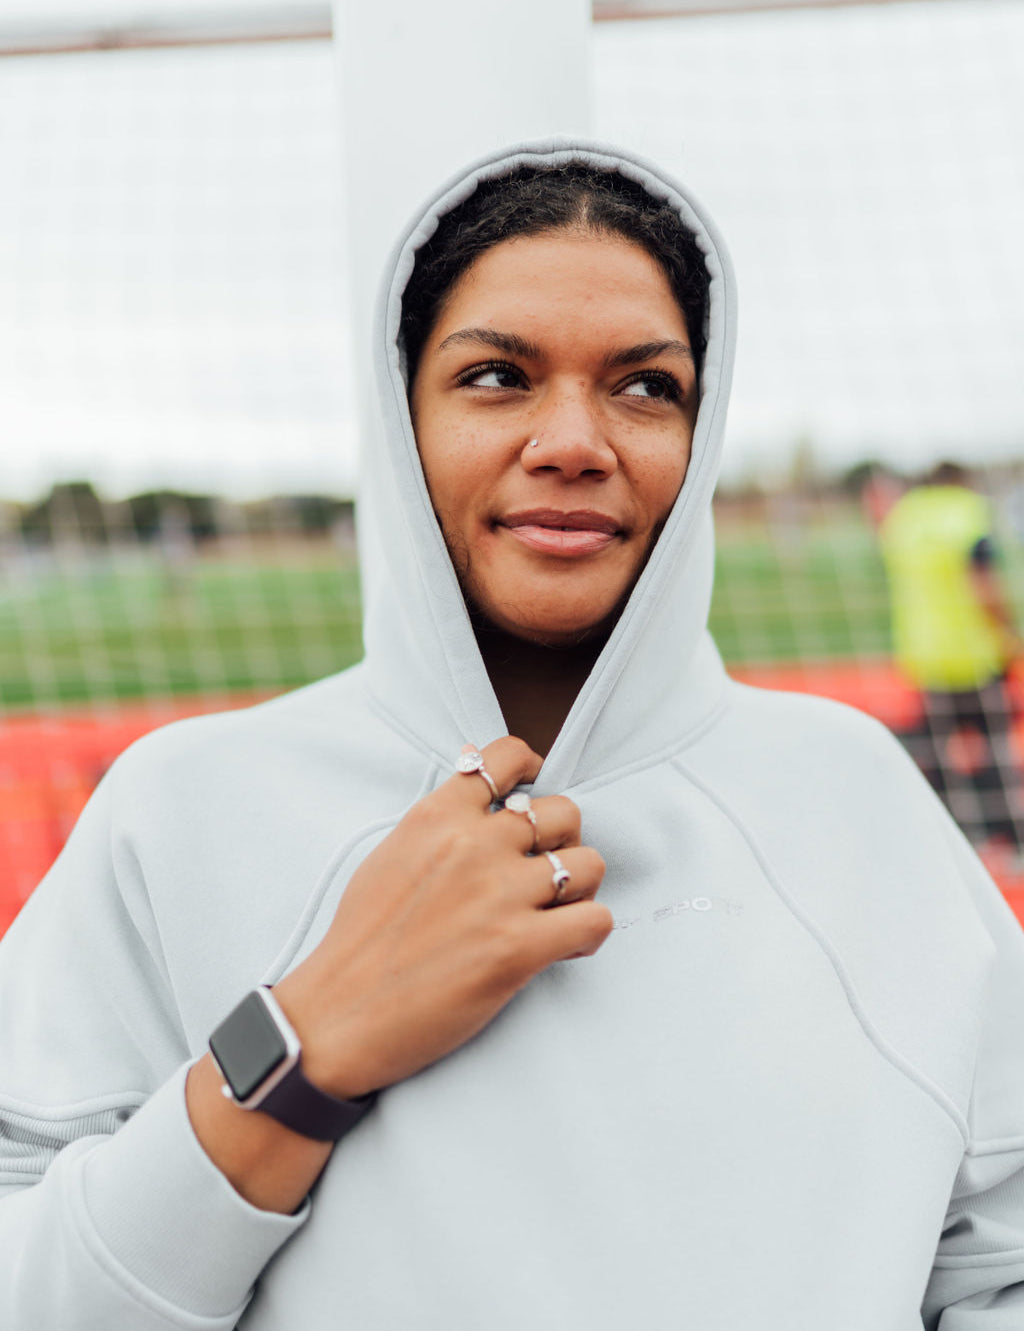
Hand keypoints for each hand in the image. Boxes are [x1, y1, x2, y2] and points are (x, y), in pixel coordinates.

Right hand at [274, 736, 610, 1098]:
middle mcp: (473, 846)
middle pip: (563, 813)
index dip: (531, 772)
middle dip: (562, 840)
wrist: (339, 1014)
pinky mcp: (519, 947)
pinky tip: (564, 946)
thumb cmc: (360, 942)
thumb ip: (438, 823)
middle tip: (544, 870)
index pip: (505, 758)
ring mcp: (499, 895)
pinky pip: (595, 920)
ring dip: (581, 888)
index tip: (533, 793)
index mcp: (436, 817)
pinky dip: (588, 933)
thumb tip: (475, 791)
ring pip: (588, 864)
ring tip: (558, 911)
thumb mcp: (390, 855)